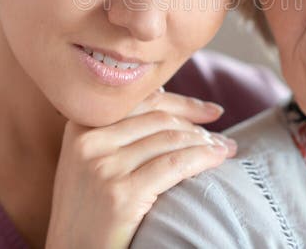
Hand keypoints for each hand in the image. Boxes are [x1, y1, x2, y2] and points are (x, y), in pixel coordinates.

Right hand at [44, 89, 236, 248]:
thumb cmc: (88, 213)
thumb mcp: (89, 162)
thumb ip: (117, 131)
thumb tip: (164, 92)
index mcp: (80, 127)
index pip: (142, 101)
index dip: (183, 103)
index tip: (211, 112)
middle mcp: (88, 141)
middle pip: (159, 119)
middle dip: (198, 127)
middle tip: (223, 139)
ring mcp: (103, 167)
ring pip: (170, 140)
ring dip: (205, 143)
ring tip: (225, 150)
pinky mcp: (121, 194)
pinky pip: (174, 165)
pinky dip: (202, 158)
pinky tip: (218, 159)